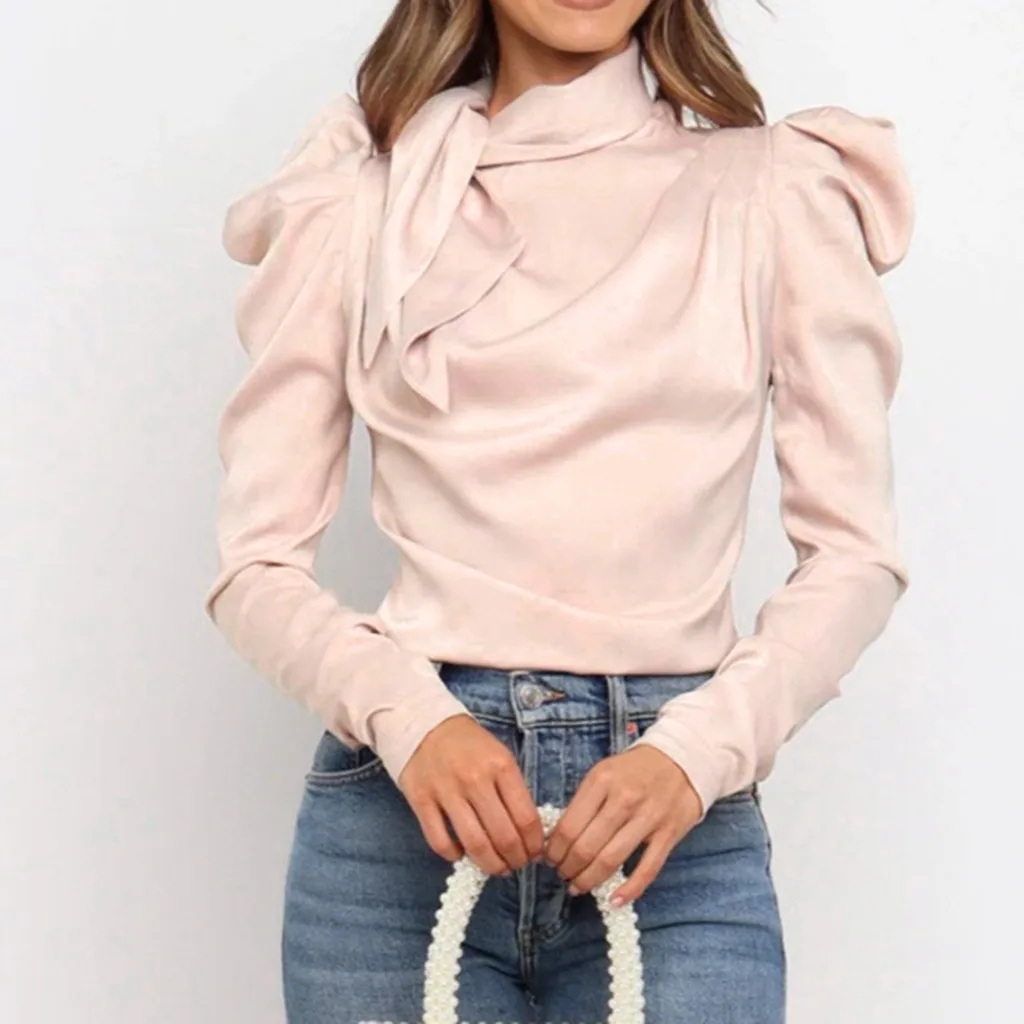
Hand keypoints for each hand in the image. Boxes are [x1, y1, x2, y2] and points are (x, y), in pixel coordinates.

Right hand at [397, 715, 544, 876]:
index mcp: (501, 766)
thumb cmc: (468, 744)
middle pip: (503, 836)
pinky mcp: (421, 801)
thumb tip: (527, 831)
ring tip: (497, 868)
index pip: (526, 818)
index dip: (534, 844)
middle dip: (516, 859)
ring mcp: (446, 791)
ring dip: (490, 864)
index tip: (535, 853)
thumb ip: (513, 789)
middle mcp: (475, 779)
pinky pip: (440, 841)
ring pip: (474, 844)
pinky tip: (462, 855)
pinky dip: (454, 856)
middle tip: (517, 865)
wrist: (424, 724)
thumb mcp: (500, 756)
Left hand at [544, 745, 702, 905]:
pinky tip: (614, 900)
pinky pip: (647, 869)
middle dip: (568, 867)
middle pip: (587, 846)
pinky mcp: (669, 834)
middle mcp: (624, 799)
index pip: (569, 825)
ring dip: (588, 880)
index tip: (549, 858)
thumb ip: (584, 801)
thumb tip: (558, 836)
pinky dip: (629, 889)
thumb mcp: (603, 772)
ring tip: (577, 886)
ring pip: (611, 860)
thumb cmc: (635, 769)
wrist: (682, 759)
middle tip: (562, 874)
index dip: (555, 849)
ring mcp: (648, 818)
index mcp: (602, 780)